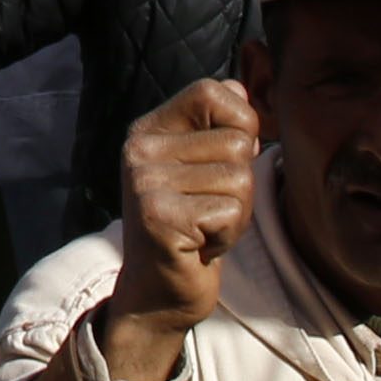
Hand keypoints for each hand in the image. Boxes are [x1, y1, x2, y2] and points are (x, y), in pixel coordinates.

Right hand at [102, 77, 262, 365]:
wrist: (159, 292)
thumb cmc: (193, 226)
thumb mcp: (204, 167)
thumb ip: (220, 125)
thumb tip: (241, 87)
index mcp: (149, 129)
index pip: (213, 91)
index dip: (241, 123)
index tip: (226, 161)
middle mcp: (139, 149)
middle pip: (238, 142)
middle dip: (241, 182)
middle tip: (209, 209)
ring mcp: (143, 182)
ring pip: (239, 178)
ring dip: (236, 213)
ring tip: (204, 227)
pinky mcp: (158, 217)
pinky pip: (228, 211)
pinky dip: (226, 235)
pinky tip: (199, 246)